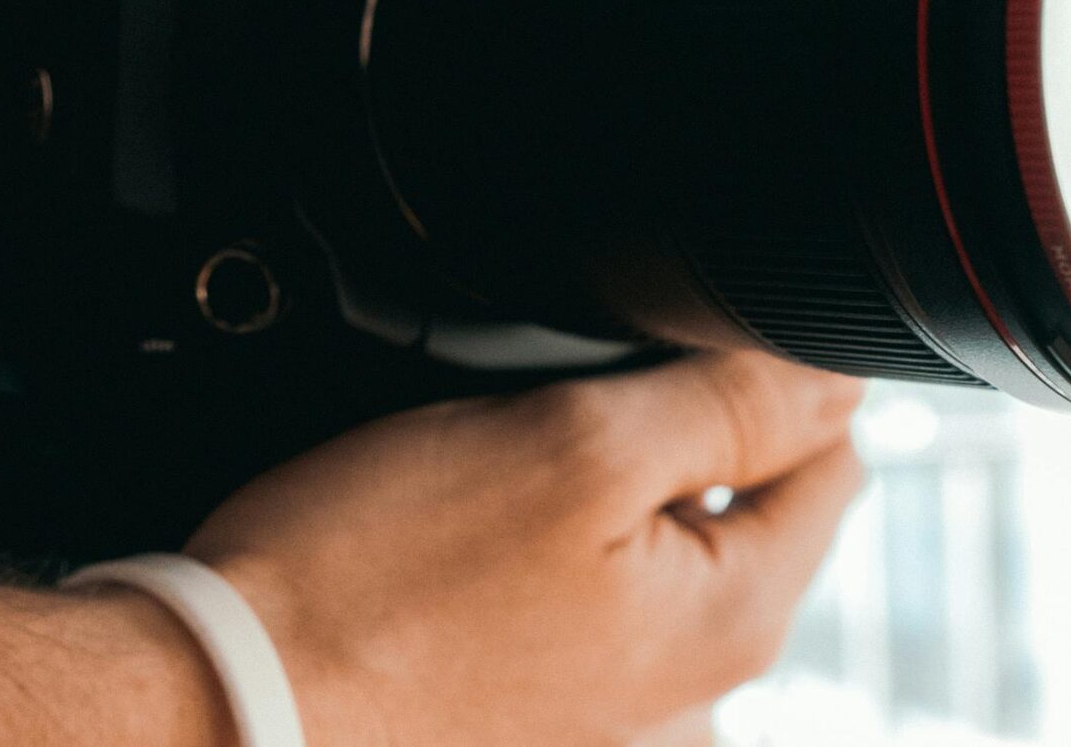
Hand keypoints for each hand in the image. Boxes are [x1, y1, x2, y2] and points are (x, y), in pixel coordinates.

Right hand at [178, 351, 865, 746]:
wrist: (233, 694)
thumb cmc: (382, 578)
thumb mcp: (576, 445)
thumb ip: (729, 402)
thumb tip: (838, 369)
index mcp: (735, 622)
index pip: (829, 454)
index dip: (755, 374)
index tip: (656, 359)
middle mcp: (694, 695)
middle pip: (739, 502)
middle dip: (665, 440)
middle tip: (544, 426)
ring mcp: (614, 717)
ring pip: (647, 544)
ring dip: (592, 494)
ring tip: (487, 492)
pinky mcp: (538, 716)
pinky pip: (575, 599)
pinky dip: (535, 555)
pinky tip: (461, 551)